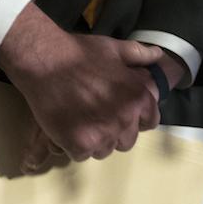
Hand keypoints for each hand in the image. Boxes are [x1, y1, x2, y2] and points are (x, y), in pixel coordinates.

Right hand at [0, 4, 166, 170]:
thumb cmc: (80, 53)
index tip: (121, 111)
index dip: (135, 117)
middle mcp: (125, 119)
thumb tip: (158, 54)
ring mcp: (103, 135)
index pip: (149, 122)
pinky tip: (67, 126)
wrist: (44, 60)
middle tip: (96, 115)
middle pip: (126, 141)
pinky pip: (82, 155)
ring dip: (94, 140)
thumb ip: (138, 54)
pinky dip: (74, 144)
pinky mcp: (79, 144)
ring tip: (80, 121)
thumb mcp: (114, 48)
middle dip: (115, 131)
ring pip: (104, 150)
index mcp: (138, 98)